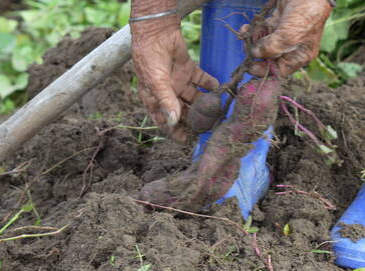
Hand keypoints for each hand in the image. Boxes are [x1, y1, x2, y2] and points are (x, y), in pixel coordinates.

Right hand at [131, 13, 218, 142]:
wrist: (156, 32)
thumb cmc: (149, 58)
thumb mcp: (156, 82)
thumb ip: (166, 101)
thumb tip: (173, 122)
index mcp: (154, 99)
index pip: (164, 120)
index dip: (174, 131)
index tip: (187, 140)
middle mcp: (167, 93)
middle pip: (182, 111)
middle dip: (194, 120)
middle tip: (208, 127)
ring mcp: (178, 82)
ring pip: (193, 98)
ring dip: (204, 104)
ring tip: (216, 111)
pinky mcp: (188, 70)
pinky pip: (201, 81)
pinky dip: (210, 84)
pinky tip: (218, 88)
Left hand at [243, 0, 332, 76]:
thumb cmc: (305, 14)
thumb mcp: (289, 36)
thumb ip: (271, 48)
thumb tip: (255, 54)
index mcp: (300, 56)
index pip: (278, 71)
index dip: (263, 71)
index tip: (249, 67)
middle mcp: (291, 47)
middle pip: (267, 58)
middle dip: (255, 54)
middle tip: (246, 48)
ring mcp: (283, 34)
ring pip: (261, 44)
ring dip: (251, 41)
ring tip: (246, 34)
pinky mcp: (276, 22)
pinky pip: (260, 30)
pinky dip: (251, 30)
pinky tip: (245, 28)